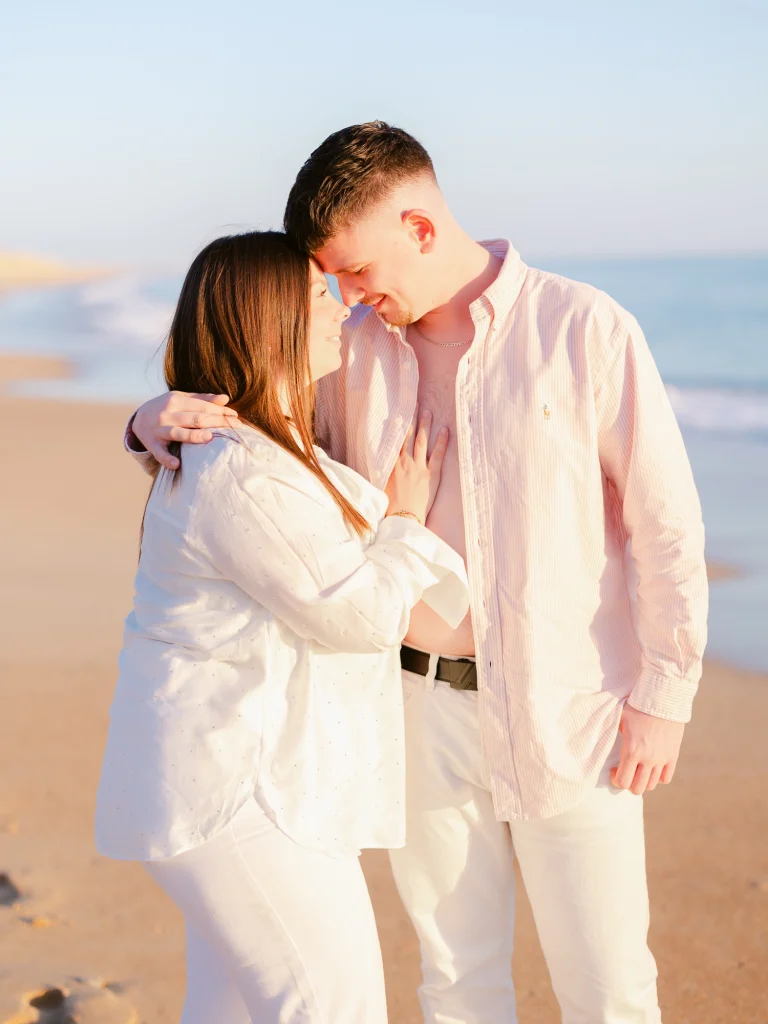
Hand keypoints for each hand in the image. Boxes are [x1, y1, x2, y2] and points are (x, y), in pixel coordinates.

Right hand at [131, 392, 239, 469]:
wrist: (138, 419)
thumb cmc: (167, 408)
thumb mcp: (181, 398)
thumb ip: (203, 399)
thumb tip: (225, 399)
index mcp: (176, 400)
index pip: (202, 406)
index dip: (220, 411)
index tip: (235, 416)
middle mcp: (167, 414)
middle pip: (195, 418)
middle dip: (216, 422)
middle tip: (235, 427)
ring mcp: (159, 430)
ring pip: (179, 433)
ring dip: (193, 436)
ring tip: (210, 437)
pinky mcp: (152, 444)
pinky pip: (160, 453)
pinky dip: (167, 459)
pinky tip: (177, 464)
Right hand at [384, 409, 448, 523]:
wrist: (403, 518)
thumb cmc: (390, 507)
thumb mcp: (381, 487)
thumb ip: (381, 473)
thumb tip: (377, 464)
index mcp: (391, 465)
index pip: (395, 440)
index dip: (397, 426)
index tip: (398, 413)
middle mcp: (405, 462)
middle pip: (408, 436)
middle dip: (412, 419)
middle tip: (415, 404)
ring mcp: (419, 467)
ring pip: (422, 441)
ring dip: (425, 425)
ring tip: (428, 412)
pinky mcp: (432, 474)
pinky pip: (438, 454)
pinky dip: (442, 441)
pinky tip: (445, 430)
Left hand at [611, 704, 684, 794]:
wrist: (663, 699)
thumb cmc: (637, 706)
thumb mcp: (618, 718)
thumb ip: (609, 730)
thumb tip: (593, 731)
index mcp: (631, 751)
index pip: (622, 781)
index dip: (616, 780)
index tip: (614, 770)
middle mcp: (647, 759)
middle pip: (638, 788)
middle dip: (629, 783)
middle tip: (626, 771)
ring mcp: (662, 759)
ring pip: (652, 785)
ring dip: (642, 781)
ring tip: (638, 769)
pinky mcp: (673, 755)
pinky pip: (666, 777)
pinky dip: (658, 777)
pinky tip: (652, 767)